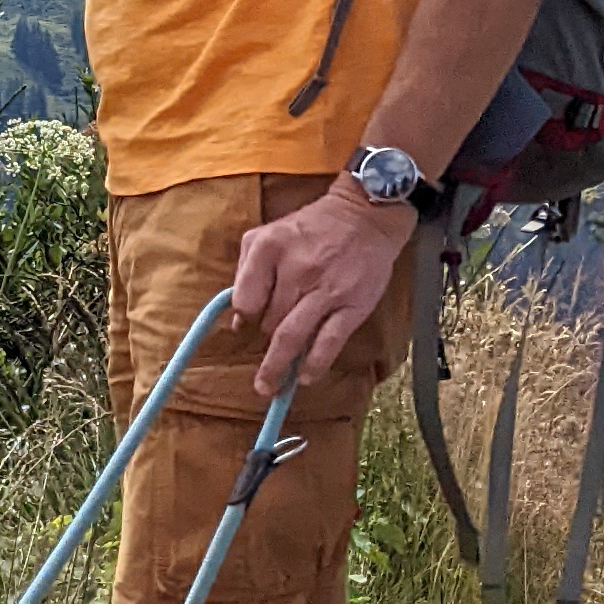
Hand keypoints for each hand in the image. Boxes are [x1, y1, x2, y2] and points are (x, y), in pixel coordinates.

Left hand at [230, 184, 413, 395]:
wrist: (365, 216)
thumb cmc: (313, 228)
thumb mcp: (269, 234)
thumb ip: (248, 272)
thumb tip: (238, 319)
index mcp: (269, 248)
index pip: (245, 299)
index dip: (244, 316)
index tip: (245, 326)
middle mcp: (296, 269)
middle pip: (268, 321)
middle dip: (265, 340)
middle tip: (265, 358)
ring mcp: (325, 289)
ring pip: (292, 337)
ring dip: (278, 366)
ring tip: (270, 387)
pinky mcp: (352, 306)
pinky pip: (328, 342)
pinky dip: (313, 364)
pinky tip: (304, 377)